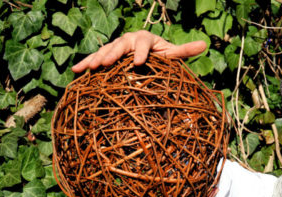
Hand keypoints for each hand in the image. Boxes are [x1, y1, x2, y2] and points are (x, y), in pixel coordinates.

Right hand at [72, 30, 206, 72]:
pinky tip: (76, 71)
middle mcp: (128, 40)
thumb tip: (205, 44)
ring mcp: (115, 47)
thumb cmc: (160, 56)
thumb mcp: (172, 54)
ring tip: (91, 68)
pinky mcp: (106, 55)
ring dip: (97, 59)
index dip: (141, 53)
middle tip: (108, 64)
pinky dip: (85, 64)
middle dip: (113, 54)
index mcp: (145, 39)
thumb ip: (185, 51)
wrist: (146, 53)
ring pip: (105, 52)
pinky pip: (95, 58)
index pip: (143, 44)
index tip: (139, 63)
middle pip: (120, 46)